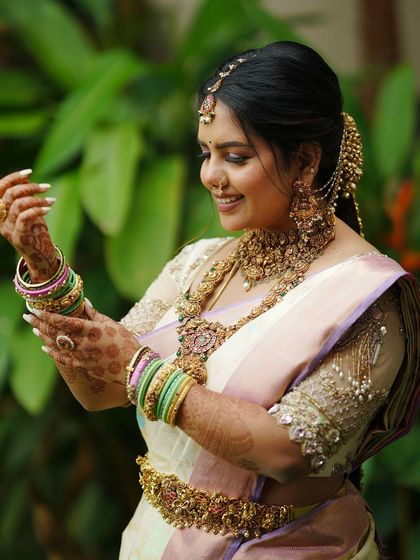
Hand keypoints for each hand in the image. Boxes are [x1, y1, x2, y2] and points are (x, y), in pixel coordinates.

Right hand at [0, 169, 56, 280]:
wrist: (41, 256)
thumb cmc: (35, 231)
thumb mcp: (29, 210)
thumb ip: (24, 196)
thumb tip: (26, 177)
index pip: (0, 188)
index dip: (13, 178)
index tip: (30, 172)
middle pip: (10, 194)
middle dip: (30, 187)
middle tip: (46, 187)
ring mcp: (7, 229)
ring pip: (19, 204)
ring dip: (38, 199)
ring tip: (51, 200)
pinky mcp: (18, 237)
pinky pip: (24, 217)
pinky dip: (37, 210)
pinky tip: (48, 209)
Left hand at [23, 301, 139, 389]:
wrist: (134, 367)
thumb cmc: (127, 342)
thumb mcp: (113, 325)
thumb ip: (95, 315)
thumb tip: (83, 302)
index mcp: (92, 330)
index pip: (64, 321)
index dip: (48, 315)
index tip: (37, 308)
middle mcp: (84, 343)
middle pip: (56, 333)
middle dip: (40, 323)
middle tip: (28, 316)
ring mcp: (82, 356)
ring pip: (57, 345)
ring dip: (44, 336)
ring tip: (34, 328)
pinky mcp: (83, 366)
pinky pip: (63, 359)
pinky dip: (53, 353)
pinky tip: (44, 347)